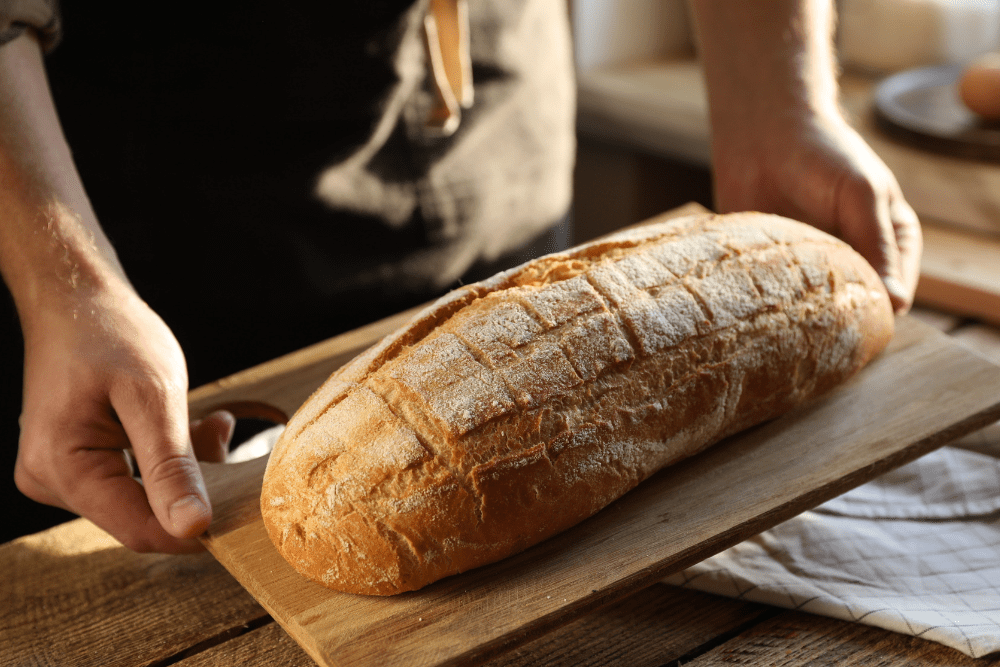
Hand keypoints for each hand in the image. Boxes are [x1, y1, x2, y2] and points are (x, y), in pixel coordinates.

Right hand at [13, 281, 234, 552]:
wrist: (76, 298)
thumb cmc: (110, 334)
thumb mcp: (153, 397)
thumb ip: (172, 467)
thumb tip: (193, 529)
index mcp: (62, 469)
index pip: (140, 530)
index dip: (195, 528)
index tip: (242, 505)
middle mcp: (51, 481)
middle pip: (142, 515)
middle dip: (194, 484)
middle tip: (223, 436)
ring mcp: (60, 474)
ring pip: (144, 497)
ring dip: (186, 466)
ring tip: (212, 424)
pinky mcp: (77, 463)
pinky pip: (133, 478)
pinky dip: (169, 456)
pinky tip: (194, 425)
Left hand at [710, 110, 921, 312]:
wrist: (763, 132)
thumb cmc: (823, 154)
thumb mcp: (862, 194)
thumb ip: (877, 246)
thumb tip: (897, 305)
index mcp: (889, 245)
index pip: (894, 296)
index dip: (875, 311)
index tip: (852, 320)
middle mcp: (853, 262)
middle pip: (852, 309)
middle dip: (835, 318)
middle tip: (813, 318)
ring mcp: (811, 269)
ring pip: (812, 310)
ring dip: (799, 313)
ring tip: (786, 307)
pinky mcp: (774, 269)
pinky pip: (775, 297)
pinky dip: (769, 302)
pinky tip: (760, 299)